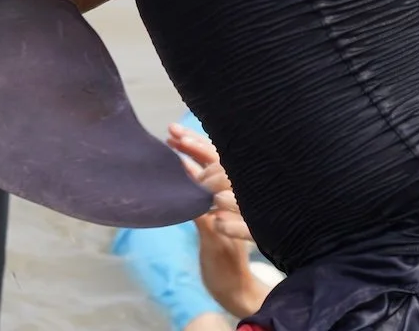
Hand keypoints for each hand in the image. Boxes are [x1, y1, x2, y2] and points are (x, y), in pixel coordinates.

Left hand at [171, 123, 273, 317]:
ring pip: (234, 195)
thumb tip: (178, 161)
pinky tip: (212, 217)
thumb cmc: (219, 247)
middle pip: (225, 168)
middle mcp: (244, 203)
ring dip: (211, 182)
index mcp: (235, 194)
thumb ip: (198, 191)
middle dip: (198, 149)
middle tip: (173, 135)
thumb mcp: (208, 216)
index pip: (219, 159)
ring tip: (182, 164)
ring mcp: (244, 223)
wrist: (235, 287)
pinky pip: (233, 230)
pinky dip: (227, 223)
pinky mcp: (236, 246)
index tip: (174, 131)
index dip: (197, 143)